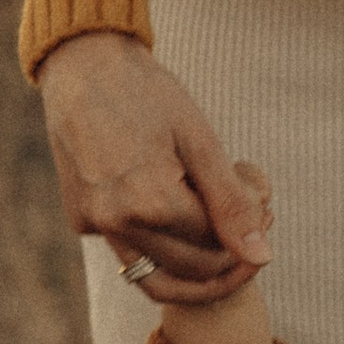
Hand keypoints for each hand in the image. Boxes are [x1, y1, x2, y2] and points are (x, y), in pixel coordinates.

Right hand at [40, 31, 270, 308]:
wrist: (83, 65)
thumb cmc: (148, 94)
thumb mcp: (200, 141)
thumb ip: (231, 203)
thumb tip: (263, 258)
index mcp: (150, 201)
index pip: (215, 241)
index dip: (247, 219)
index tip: (255, 184)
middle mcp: (116, 222)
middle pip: (192, 266)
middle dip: (227, 246)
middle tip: (248, 203)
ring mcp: (94, 225)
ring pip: (157, 278)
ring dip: (197, 262)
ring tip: (221, 224)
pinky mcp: (81, 220)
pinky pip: (130, 250)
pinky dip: (161, 238)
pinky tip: (173, 194)